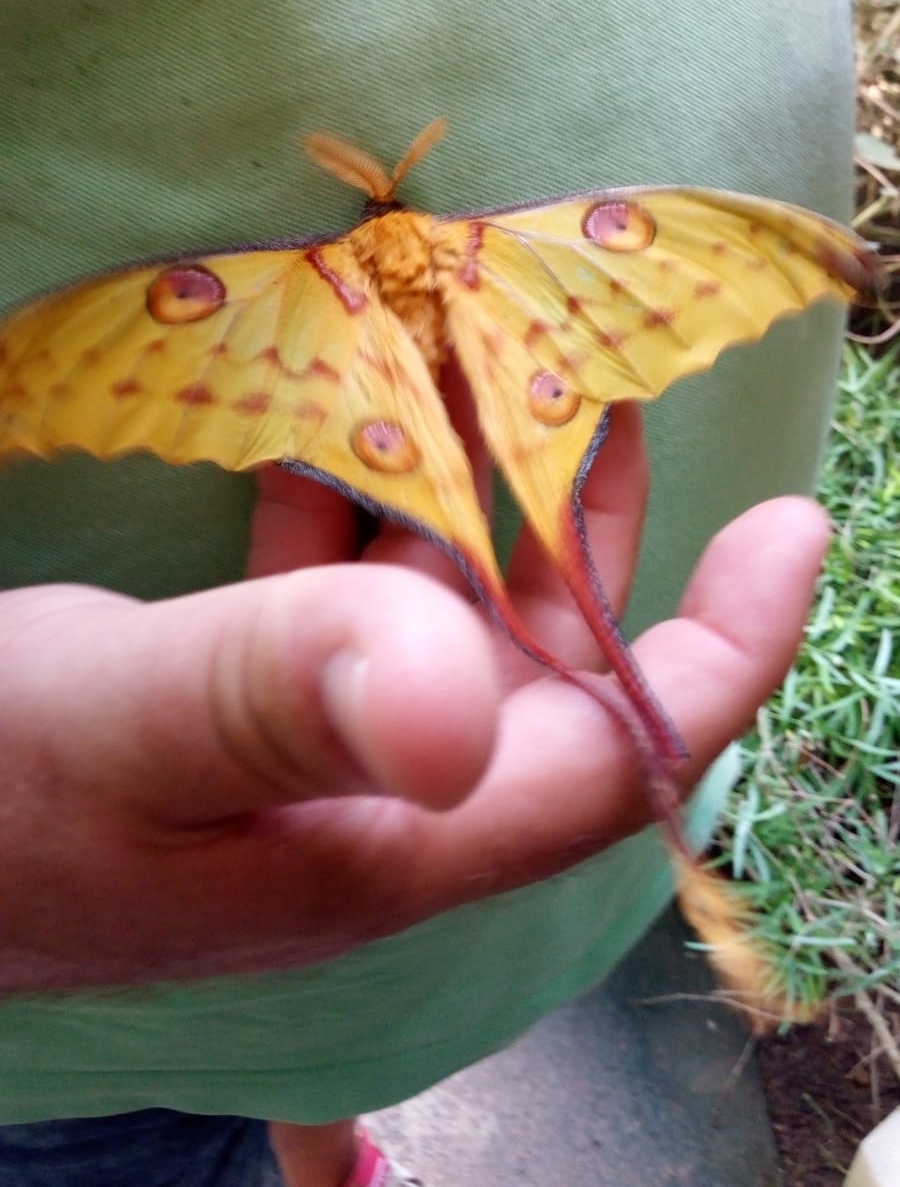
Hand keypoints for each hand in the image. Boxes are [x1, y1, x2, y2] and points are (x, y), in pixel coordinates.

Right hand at [0, 404, 828, 990]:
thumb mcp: (125, 728)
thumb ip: (284, 697)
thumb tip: (469, 711)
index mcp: (384, 832)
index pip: (607, 764)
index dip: (719, 656)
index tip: (791, 526)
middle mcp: (372, 792)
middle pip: (540, 663)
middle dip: (586, 516)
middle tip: (595, 366)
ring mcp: (306, 744)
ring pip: (438, 610)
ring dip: (474, 488)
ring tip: (487, 354)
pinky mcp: (241, 702)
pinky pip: (340, 587)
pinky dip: (361, 498)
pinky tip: (347, 418)